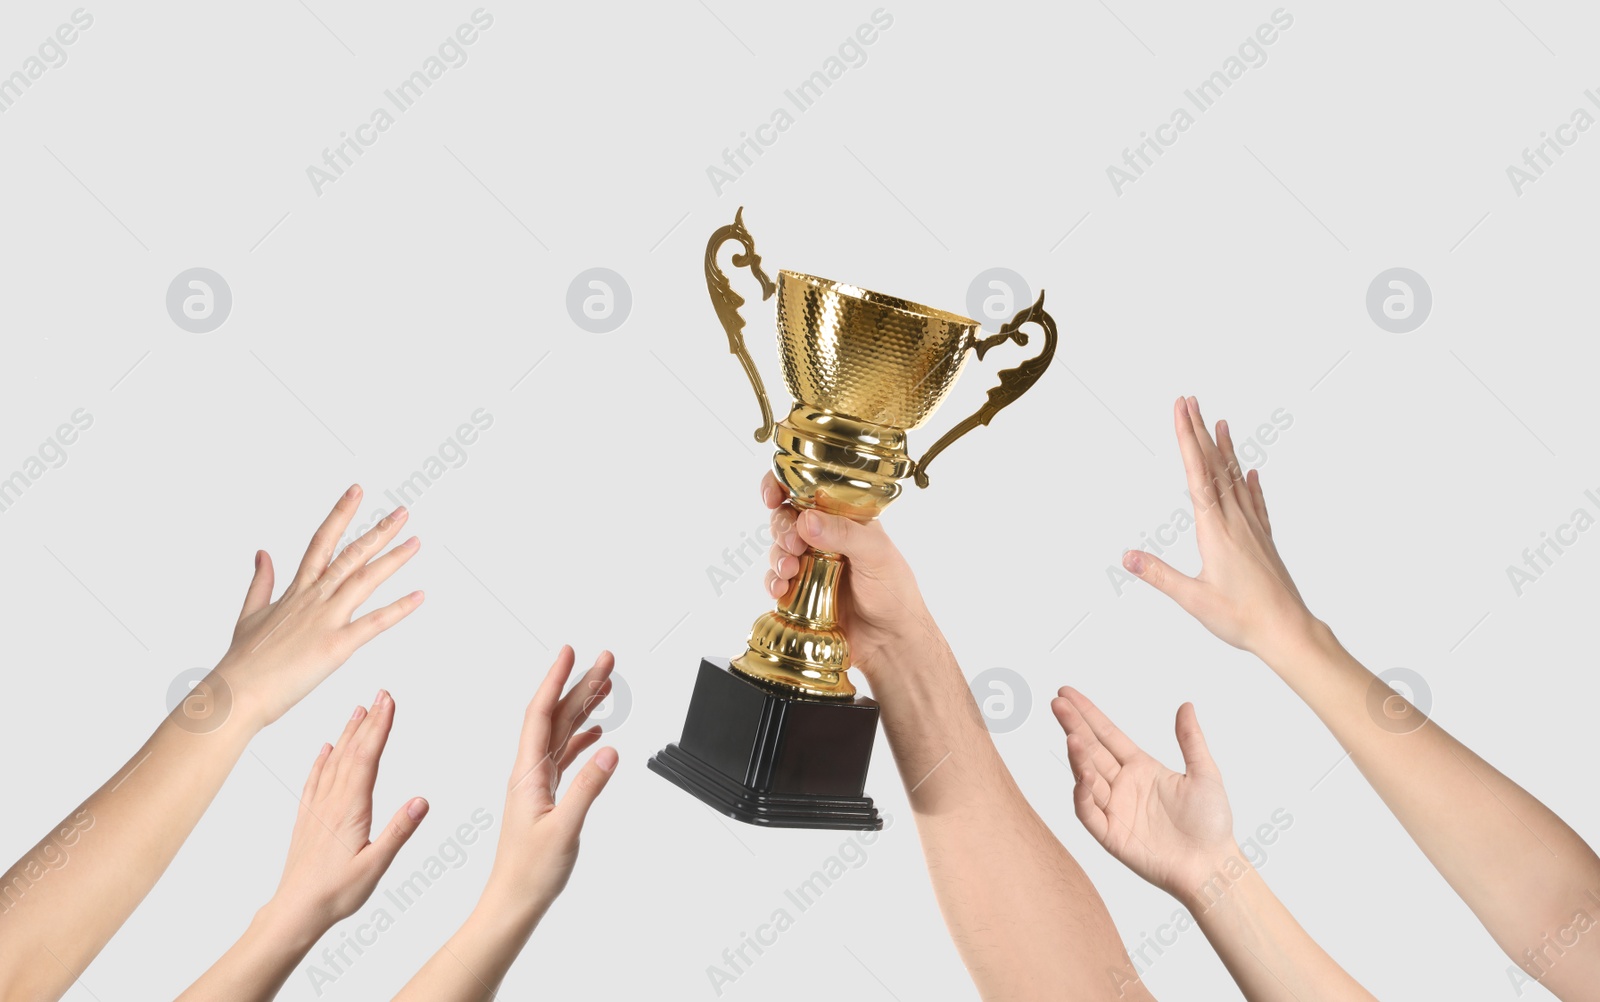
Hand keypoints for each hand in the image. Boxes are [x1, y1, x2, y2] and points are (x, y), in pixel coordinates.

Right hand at [214, 485, 423, 728]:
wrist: (237, 693)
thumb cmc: (243, 660)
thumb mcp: (249, 613)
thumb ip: (261, 581)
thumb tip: (262, 552)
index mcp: (296, 590)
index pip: (322, 541)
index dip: (341, 514)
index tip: (357, 491)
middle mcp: (313, 598)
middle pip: (350, 555)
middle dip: (379, 531)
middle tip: (402, 512)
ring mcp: (325, 620)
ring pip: (364, 580)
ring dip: (393, 560)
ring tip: (415, 542)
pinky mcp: (335, 646)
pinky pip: (374, 623)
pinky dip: (398, 609)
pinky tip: (419, 596)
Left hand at [266, 691, 427, 933]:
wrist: (295, 911)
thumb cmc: (335, 893)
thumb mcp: (376, 866)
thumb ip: (399, 831)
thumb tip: (422, 800)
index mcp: (350, 809)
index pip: (368, 757)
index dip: (380, 727)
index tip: (389, 701)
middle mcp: (332, 802)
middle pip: (352, 751)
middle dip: (369, 720)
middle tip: (381, 693)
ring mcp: (317, 809)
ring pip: (334, 761)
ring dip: (348, 733)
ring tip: (358, 709)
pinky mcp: (308, 819)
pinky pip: (316, 780)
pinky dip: (322, 760)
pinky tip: (326, 748)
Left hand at [481, 647, 617, 915]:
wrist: (514, 900)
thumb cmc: (530, 871)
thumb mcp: (563, 829)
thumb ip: (587, 788)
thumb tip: (609, 750)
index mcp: (527, 774)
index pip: (541, 715)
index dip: (555, 680)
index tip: (569, 653)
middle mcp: (530, 772)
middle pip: (557, 716)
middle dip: (580, 684)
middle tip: (605, 660)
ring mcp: (538, 783)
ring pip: (563, 733)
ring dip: (584, 707)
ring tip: (606, 685)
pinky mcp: (546, 796)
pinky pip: (565, 756)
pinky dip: (582, 738)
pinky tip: (596, 732)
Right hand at [760, 472, 939, 677]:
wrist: (891, 642)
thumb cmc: (894, 593)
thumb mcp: (876, 555)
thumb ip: (843, 533)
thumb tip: (805, 519)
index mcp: (844, 518)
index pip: (810, 489)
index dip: (784, 485)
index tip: (773, 496)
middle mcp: (824, 538)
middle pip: (786, 518)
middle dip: (782, 527)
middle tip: (794, 544)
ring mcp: (810, 565)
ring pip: (778, 548)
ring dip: (777, 555)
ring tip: (790, 571)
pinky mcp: (799, 592)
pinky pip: (775, 580)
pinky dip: (772, 581)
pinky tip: (780, 589)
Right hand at [1054, 688, 1233, 899]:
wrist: (1212, 865)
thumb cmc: (1211, 824)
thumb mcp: (1205, 774)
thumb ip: (1190, 740)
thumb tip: (1186, 706)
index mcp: (1141, 767)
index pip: (1107, 735)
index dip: (1088, 714)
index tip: (1067, 694)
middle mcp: (1123, 785)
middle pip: (1091, 750)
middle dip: (1073, 726)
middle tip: (1057, 704)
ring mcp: (1115, 809)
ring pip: (1087, 777)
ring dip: (1078, 757)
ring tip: (1073, 738)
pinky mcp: (1111, 834)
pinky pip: (1089, 812)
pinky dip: (1082, 795)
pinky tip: (1082, 777)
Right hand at [1120, 397, 1314, 660]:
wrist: (1288, 630)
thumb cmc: (1243, 617)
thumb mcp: (1193, 598)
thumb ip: (1159, 574)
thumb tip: (1128, 556)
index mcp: (1216, 529)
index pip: (1197, 473)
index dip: (1186, 438)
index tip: (1181, 410)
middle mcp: (1236, 521)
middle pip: (1215, 466)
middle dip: (1199, 431)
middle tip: (1191, 401)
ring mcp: (1253, 528)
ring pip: (1236, 479)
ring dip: (1225, 449)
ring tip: (1220, 423)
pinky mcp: (1263, 541)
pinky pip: (1255, 502)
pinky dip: (1250, 483)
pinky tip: (1251, 474)